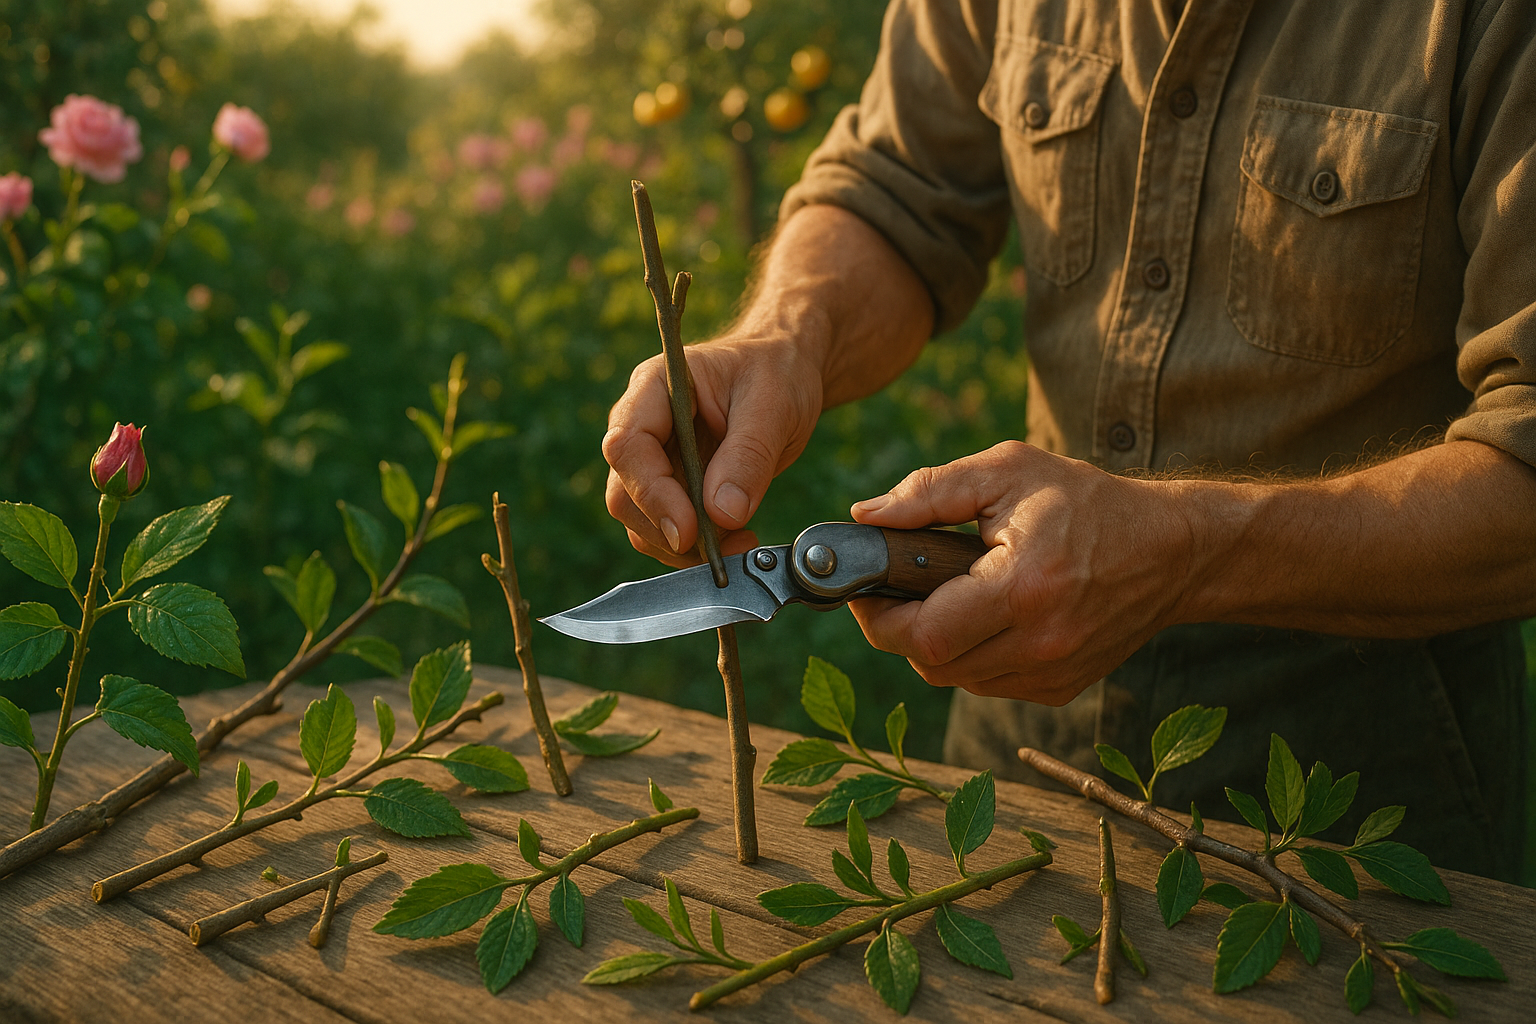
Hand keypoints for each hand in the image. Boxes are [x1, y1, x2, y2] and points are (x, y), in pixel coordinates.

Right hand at [602, 333, 823, 566]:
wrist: (786, 375)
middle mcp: (640, 424)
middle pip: (624, 492)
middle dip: (667, 530)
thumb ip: (748, 456)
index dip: (652, 493)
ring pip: (639, 519)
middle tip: (724, 549)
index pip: (627, 446)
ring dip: (682, 547)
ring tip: (739, 543)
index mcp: (654, 387)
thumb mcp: (774, 406)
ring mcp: (651, 458)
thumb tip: (722, 514)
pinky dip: (694, 549)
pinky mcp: (669, 486)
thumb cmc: (776, 374)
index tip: (688, 531)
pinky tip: (734, 540)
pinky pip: (664, 529)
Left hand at [846, 441, 1197, 703]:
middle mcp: (1040, 642)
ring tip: (949, 594)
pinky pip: (989, 684)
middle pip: (932, 664)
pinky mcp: (1060, 688)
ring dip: (938, 642)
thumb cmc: (1085, 501)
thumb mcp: (1007, 471)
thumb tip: (866, 517)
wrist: (1171, 550)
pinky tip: (987, 614)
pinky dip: (973, 655)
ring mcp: (1053, 673)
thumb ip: (930, 491)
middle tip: (903, 587)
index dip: (879, 617)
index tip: (865, 589)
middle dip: (903, 628)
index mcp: (1023, 588)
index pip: (924, 635)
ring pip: (957, 679)